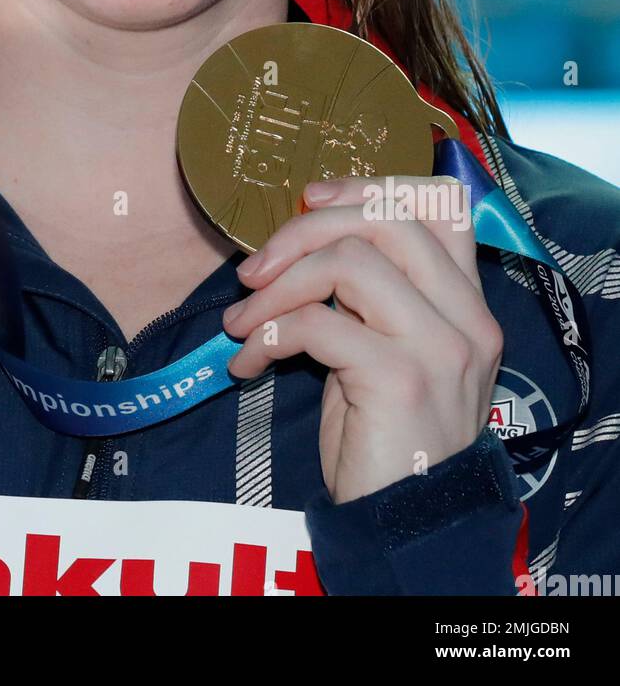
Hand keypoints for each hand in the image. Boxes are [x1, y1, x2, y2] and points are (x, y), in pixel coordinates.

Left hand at [221, 174, 503, 503]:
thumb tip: (302, 238)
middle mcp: (465, 315)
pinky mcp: (399, 378)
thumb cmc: (385, 433)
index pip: (438, 203)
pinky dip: (266, 337)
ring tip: (241, 324)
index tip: (310, 199)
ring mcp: (439, 345)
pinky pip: (316, 324)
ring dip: (274, 288)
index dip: (368, 185)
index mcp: (465, 300)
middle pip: (384, 219)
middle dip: (302, 230)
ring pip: (346, 261)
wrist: (405, 522)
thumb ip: (370, 293)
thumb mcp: (387, 348)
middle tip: (253, 271)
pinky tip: (248, 365)